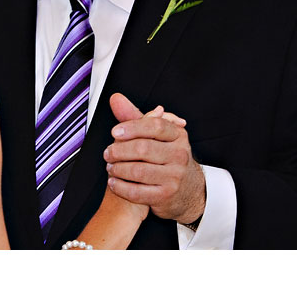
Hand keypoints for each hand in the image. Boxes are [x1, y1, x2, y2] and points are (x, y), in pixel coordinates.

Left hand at [104, 93, 204, 224]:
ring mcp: (175, 177)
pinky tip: (114, 182)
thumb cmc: (167, 156)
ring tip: (110, 167)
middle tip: (108, 153)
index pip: (155, 126)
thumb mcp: (157, 135)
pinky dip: (121, 187)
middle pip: (143, 148)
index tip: (115, 131)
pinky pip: (137, 192)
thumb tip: (116, 99)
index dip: (132, 127)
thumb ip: (135, 116)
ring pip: (138, 171)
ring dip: (117, 169)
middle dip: (119, 150)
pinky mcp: (166, 196)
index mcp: (177, 136)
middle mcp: (180, 155)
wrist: (188, 189)